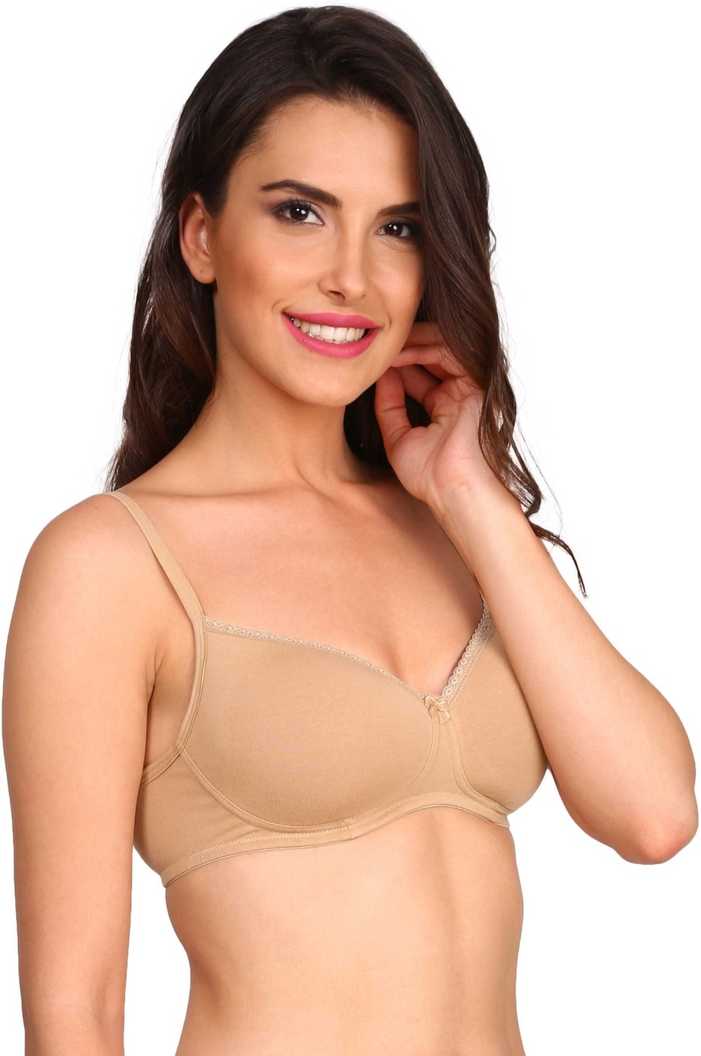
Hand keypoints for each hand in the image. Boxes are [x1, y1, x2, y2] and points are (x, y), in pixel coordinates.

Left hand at [374, 321, 507, 511]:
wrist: (453, 489)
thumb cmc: (430, 476)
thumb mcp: (398, 438)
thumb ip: (388, 408)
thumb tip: (380, 376)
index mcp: (443, 408)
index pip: (418, 374)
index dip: (394, 365)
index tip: (368, 362)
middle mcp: (457, 394)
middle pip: (430, 356)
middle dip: (402, 348)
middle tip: (374, 345)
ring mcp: (467, 387)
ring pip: (439, 348)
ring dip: (409, 345)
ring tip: (383, 348)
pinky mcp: (475, 382)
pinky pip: (447, 352)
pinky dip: (421, 349)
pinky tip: (397, 355)